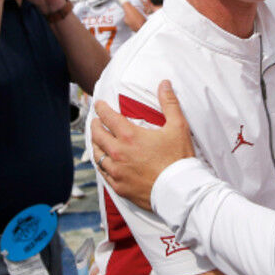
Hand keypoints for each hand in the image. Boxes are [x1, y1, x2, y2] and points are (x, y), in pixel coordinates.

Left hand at [91, 80, 194, 208]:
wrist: (179, 191)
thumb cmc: (179, 159)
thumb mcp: (178, 127)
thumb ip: (169, 103)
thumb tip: (164, 83)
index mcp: (129, 136)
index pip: (108, 117)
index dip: (101, 108)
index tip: (99, 104)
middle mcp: (118, 153)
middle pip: (97, 135)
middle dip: (95, 125)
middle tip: (96, 121)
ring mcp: (117, 171)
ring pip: (97, 154)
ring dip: (95, 145)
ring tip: (97, 140)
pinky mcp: (119, 186)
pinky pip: (103, 173)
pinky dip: (102, 164)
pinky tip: (104, 162)